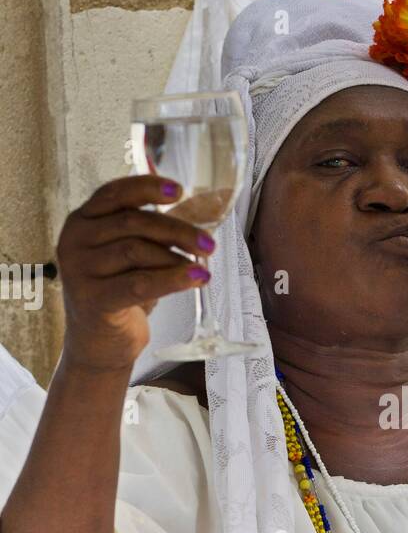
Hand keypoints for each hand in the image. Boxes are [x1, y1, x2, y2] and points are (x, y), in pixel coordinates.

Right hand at [57, 175, 215, 374]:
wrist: (98, 344)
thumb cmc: (119, 293)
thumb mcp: (131, 255)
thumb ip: (151, 230)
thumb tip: (198, 208)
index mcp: (82, 221)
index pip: (114, 194)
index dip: (146, 188)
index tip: (178, 190)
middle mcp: (74, 241)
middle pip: (132, 223)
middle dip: (176, 231)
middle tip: (208, 243)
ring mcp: (78, 271)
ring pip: (136, 251)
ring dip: (175, 258)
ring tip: (200, 268)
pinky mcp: (92, 299)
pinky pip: (139, 283)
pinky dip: (173, 279)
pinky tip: (197, 278)